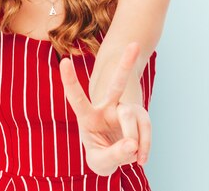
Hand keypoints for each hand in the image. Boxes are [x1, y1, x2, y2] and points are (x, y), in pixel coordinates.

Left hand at [59, 42, 150, 175]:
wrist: (118, 155)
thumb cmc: (101, 156)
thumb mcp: (99, 162)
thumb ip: (112, 154)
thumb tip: (132, 144)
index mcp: (87, 116)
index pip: (76, 98)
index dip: (70, 80)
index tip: (63, 61)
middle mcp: (107, 108)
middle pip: (116, 85)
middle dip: (125, 65)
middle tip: (134, 45)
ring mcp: (125, 111)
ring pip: (132, 114)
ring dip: (135, 136)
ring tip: (136, 158)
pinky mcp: (140, 118)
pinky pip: (145, 129)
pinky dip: (145, 146)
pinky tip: (141, 159)